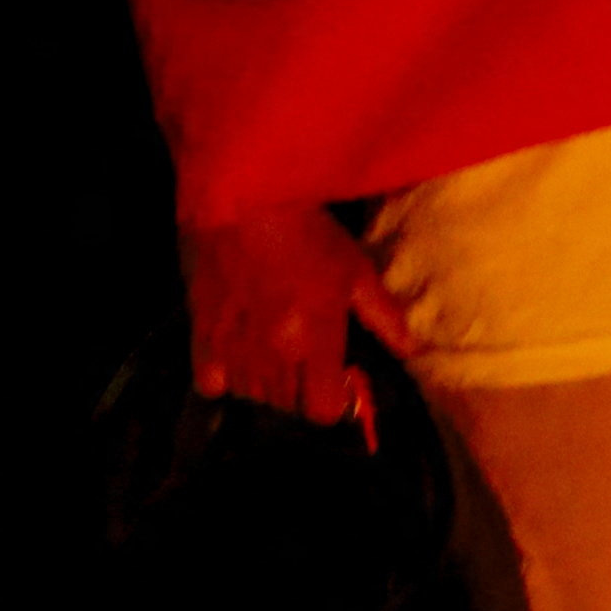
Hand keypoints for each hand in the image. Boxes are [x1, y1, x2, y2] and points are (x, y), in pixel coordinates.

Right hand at [183, 208, 410, 428]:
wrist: (245, 200)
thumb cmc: (309, 233)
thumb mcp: (356, 270)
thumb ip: (383, 316)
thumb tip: (410, 350)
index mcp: (315, 340)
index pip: (323, 410)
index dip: (332, 400)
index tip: (333, 380)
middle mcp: (273, 354)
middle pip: (287, 405)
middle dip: (301, 390)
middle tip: (304, 361)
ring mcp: (233, 347)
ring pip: (252, 395)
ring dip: (266, 385)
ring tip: (273, 354)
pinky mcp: (200, 334)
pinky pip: (211, 383)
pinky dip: (225, 378)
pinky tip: (236, 355)